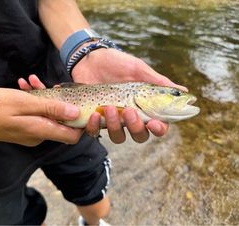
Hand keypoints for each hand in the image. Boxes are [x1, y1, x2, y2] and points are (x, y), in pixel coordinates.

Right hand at [0, 82, 81, 145]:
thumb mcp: (24, 103)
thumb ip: (51, 109)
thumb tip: (76, 114)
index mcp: (41, 130)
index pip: (72, 135)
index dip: (81, 123)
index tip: (82, 104)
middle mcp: (38, 135)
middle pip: (60, 121)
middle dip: (58, 101)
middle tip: (50, 84)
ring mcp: (29, 132)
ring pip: (46, 114)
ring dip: (42, 97)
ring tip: (30, 81)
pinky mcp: (21, 127)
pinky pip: (34, 114)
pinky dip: (32, 101)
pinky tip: (24, 86)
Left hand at [71, 48, 185, 143]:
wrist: (89, 59)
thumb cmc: (117, 64)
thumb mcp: (138, 70)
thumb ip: (158, 82)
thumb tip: (184, 91)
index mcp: (144, 106)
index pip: (157, 125)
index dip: (159, 129)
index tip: (154, 124)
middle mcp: (130, 116)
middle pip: (140, 135)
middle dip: (136, 127)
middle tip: (129, 111)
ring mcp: (112, 119)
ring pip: (119, 137)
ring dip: (115, 126)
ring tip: (109, 107)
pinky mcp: (95, 119)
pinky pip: (96, 132)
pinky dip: (95, 127)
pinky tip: (94, 113)